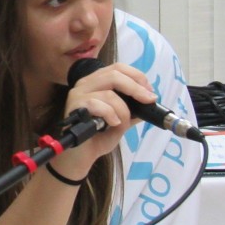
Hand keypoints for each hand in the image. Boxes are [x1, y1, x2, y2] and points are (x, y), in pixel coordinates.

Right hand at [49, 63, 153, 178]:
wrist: (82, 155)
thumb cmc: (99, 136)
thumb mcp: (122, 120)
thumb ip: (133, 109)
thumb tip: (150, 101)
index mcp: (97, 82)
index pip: (118, 68)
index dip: (137, 76)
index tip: (150, 91)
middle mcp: (86, 83)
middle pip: (115, 74)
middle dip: (136, 88)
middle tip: (149, 100)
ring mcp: (78, 94)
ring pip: (109, 93)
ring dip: (123, 110)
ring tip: (122, 123)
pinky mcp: (74, 106)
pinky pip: (98, 105)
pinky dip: (111, 115)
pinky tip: (113, 124)